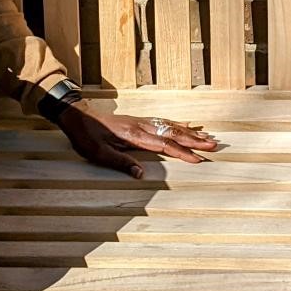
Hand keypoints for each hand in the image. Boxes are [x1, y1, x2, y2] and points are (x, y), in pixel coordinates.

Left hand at [56, 105, 218, 178]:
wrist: (77, 115)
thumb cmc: (86, 136)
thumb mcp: (99, 154)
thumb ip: (121, 163)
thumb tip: (142, 175)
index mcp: (134, 135)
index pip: (164, 145)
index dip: (182, 153)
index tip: (199, 159)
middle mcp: (141, 126)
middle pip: (173, 133)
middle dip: (194, 141)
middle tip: (213, 146)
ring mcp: (141, 122)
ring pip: (171, 126)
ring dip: (190, 133)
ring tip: (207, 137)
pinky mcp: (138, 121)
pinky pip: (163, 122)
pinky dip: (178, 125)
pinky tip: (187, 126)